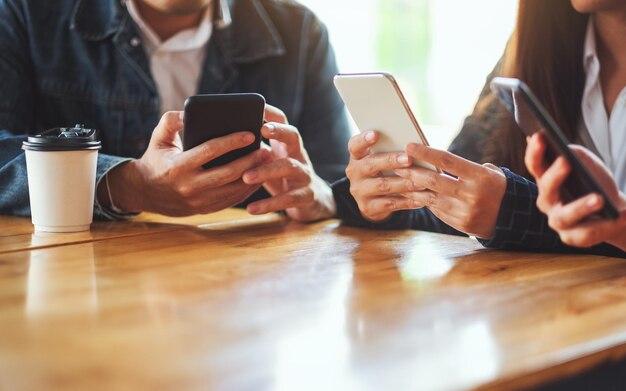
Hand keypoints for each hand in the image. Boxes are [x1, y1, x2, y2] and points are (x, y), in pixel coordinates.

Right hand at [98, 111, 269, 215]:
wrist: (144, 193)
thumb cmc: (156, 159)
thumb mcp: (157, 138)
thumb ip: (170, 121)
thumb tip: (188, 113)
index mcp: (178, 166)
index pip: (210, 151)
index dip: (232, 142)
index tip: (250, 134)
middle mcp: (189, 186)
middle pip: (227, 173)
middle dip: (250, 161)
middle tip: (266, 150)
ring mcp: (198, 201)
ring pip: (233, 190)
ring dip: (253, 176)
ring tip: (266, 162)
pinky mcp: (205, 210)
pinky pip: (231, 200)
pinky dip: (247, 189)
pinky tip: (258, 176)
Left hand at [242, 105, 335, 221]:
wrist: (312, 203)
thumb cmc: (281, 178)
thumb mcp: (270, 161)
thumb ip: (254, 150)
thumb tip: (220, 139)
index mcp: (286, 144)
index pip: (283, 121)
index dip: (272, 113)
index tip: (258, 107)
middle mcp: (299, 155)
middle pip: (294, 136)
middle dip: (279, 131)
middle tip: (262, 130)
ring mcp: (305, 175)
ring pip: (290, 167)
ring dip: (267, 170)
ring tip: (246, 177)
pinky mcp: (306, 196)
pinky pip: (289, 198)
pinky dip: (270, 203)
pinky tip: (251, 208)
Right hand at [345, 131, 421, 221]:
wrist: (375, 200)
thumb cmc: (385, 170)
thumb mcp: (382, 159)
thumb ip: (392, 149)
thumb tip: (415, 144)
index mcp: (357, 156)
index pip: (355, 145)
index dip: (364, 140)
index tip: (376, 134)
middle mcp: (354, 172)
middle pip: (370, 165)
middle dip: (391, 161)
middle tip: (409, 159)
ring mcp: (359, 191)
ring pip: (382, 186)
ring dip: (403, 184)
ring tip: (422, 182)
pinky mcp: (367, 207)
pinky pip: (389, 204)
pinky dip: (406, 201)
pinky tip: (420, 199)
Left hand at [395, 143, 506, 238]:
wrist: (512, 218)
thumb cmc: (496, 188)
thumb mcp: (490, 173)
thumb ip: (465, 167)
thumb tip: (435, 160)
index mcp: (479, 177)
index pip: (447, 160)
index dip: (426, 153)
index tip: (409, 146)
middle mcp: (471, 195)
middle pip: (433, 180)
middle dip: (412, 171)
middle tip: (396, 164)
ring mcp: (463, 211)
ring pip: (430, 197)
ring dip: (412, 188)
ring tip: (399, 178)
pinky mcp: (458, 223)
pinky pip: (435, 210)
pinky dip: (422, 200)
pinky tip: (411, 193)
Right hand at [525, 133, 625, 249]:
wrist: (614, 211)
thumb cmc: (595, 184)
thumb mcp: (587, 165)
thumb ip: (575, 156)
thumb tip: (564, 150)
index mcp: (546, 180)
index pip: (535, 165)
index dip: (535, 151)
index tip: (540, 135)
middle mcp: (547, 201)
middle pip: (545, 189)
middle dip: (554, 176)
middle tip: (566, 162)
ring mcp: (558, 221)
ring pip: (564, 216)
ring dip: (581, 207)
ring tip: (599, 198)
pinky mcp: (573, 238)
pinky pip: (587, 233)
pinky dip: (607, 224)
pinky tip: (622, 215)